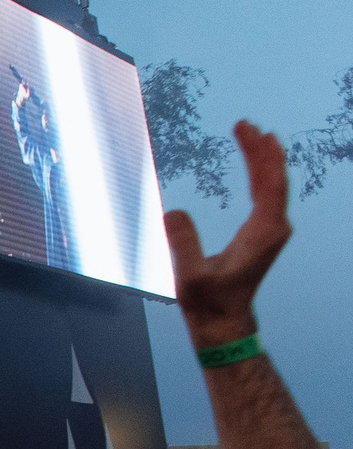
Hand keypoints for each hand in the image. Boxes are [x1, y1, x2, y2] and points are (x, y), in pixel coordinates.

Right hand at [169, 121, 289, 348]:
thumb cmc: (208, 303)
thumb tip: (174, 211)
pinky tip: (254, 164)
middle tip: (245, 124)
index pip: (270, 185)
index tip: (250, 131)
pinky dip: (261, 175)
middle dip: (262, 150)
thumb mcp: (190, 276)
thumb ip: (183, 243)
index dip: (261, 155)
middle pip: (274, 180)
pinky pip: (267, 196)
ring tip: (250, 135)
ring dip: (262, 160)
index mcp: (264, 233)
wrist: (223, 324)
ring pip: (273, 186)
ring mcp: (270, 231)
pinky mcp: (262, 234)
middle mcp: (274, 228)